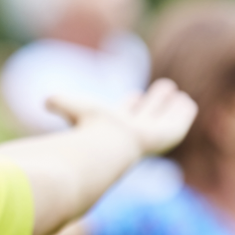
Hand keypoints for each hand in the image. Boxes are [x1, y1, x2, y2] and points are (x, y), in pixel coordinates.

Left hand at [46, 78, 197, 156]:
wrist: (105, 146)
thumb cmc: (88, 129)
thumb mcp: (72, 107)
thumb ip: (60, 102)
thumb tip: (45, 100)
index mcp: (112, 126)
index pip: (124, 114)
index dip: (130, 105)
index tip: (135, 96)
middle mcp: (132, 131)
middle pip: (145, 114)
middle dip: (152, 103)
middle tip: (164, 88)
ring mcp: (149, 135)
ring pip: (162, 119)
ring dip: (169, 107)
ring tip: (180, 95)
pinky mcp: (165, 137)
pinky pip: (177, 124)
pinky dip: (183, 114)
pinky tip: (189, 104)